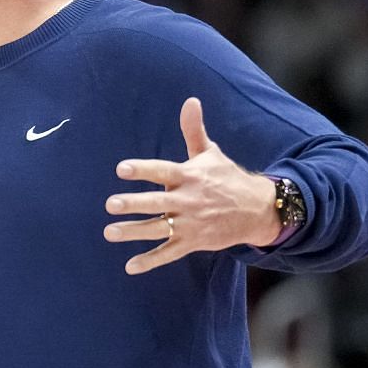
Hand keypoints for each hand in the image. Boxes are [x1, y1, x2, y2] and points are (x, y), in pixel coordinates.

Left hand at [103, 96, 281, 274]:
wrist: (257, 210)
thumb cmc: (227, 177)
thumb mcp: (210, 153)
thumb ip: (193, 130)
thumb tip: (190, 101)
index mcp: (190, 176)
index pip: (163, 171)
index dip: (143, 169)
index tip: (121, 168)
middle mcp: (189, 200)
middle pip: (157, 203)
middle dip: (134, 204)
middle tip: (111, 204)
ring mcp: (191, 223)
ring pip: (158, 229)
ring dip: (134, 232)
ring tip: (110, 232)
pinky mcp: (193, 242)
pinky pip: (169, 253)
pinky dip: (150, 261)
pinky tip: (130, 266)